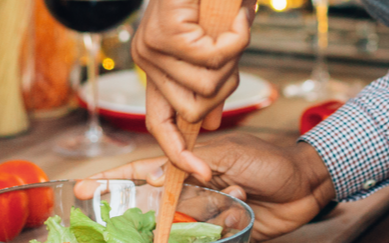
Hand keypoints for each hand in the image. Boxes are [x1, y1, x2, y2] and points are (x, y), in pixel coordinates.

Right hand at [74, 134, 335, 241]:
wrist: (304, 184)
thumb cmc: (267, 159)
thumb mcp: (227, 154)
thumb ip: (191, 167)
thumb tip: (154, 177)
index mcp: (190, 162)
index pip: (145, 170)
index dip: (114, 180)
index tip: (84, 187)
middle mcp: (194, 189)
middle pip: (159, 207)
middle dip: (148, 216)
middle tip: (150, 215)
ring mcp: (208, 212)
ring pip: (183, 228)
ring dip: (202, 219)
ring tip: (235, 194)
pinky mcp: (225, 233)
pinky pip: (208, 241)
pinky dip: (218, 231)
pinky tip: (241, 207)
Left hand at [131, 0, 257, 176]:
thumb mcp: (218, 44)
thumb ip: (210, 80)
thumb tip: (211, 119)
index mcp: (156, 65)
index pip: (159, 122)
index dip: (179, 152)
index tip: (199, 172)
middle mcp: (147, 59)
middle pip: (196, 109)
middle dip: (227, 83)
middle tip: (233, 45)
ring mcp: (152, 46)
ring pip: (208, 85)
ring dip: (234, 56)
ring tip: (232, 24)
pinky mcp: (166, 33)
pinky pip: (214, 59)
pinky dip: (238, 38)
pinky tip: (236, 13)